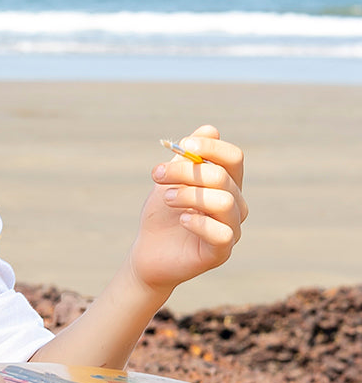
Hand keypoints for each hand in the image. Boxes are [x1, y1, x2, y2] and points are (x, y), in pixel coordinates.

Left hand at [129, 125, 247, 294]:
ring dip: (189, 194)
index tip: (183, 144)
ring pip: (224, 201)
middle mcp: (236, 205)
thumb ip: (189, 157)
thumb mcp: (171, 181)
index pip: (233, 158)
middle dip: (186, 171)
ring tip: (167, 198)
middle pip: (221, 176)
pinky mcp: (221, 252)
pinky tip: (181, 220)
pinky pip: (221, 233)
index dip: (210, 147)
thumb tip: (210, 129)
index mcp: (227, 184)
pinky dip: (199, 222)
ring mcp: (232, 229)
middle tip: (158, 174)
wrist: (147, 253)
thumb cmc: (162, 215)